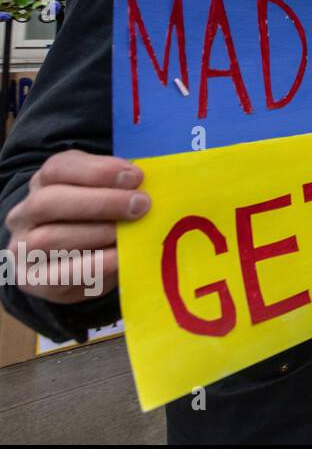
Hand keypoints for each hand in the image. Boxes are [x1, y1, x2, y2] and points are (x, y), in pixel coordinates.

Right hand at [3, 150, 149, 303]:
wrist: (71, 264)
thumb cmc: (95, 219)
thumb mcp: (104, 194)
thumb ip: (119, 186)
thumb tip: (152, 184)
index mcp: (44, 183)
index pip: (58, 168)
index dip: (97, 171)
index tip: (135, 177)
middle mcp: (24, 213)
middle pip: (49, 201)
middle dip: (100, 202)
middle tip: (140, 205)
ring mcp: (23, 248)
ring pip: (49, 238)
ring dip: (97, 234)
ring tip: (129, 234)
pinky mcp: (33, 280)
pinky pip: (59, 275)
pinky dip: (95, 266)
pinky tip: (120, 258)